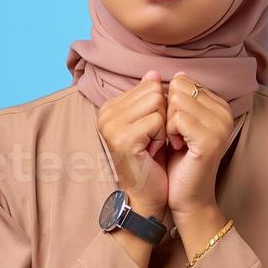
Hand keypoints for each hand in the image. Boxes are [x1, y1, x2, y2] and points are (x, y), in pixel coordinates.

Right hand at [97, 71, 168, 216]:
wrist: (146, 194)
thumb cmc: (150, 160)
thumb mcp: (150, 123)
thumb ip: (148, 97)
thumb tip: (152, 72)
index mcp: (109, 107)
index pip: (149, 85)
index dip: (159, 109)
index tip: (150, 132)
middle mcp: (105, 113)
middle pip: (154, 92)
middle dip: (163, 116)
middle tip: (153, 139)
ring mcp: (111, 125)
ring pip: (157, 104)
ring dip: (163, 126)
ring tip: (152, 144)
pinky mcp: (123, 138)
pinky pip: (158, 121)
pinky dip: (161, 137)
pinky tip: (151, 151)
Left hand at [164, 72, 231, 218]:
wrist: (187, 196)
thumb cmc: (178, 161)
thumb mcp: (177, 123)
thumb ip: (175, 98)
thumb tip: (166, 74)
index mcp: (219, 105)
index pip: (183, 81)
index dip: (169, 103)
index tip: (175, 127)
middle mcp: (225, 112)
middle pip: (179, 87)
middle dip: (167, 110)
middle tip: (174, 135)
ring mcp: (220, 125)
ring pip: (176, 101)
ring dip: (167, 122)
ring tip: (175, 141)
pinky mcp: (210, 139)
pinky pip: (177, 118)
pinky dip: (169, 132)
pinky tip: (176, 146)